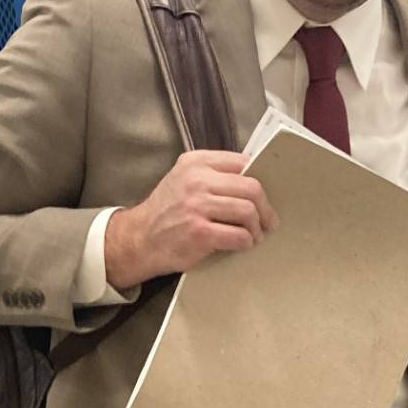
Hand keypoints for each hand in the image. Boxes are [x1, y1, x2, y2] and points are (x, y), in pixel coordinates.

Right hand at [104, 151, 276, 288]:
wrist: (140, 239)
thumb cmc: (168, 211)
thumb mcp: (185, 180)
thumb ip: (214, 175)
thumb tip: (254, 182)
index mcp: (196, 162)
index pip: (243, 163)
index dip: (260, 181)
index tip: (263, 197)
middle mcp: (196, 180)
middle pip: (252, 188)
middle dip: (265, 208)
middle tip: (268, 221)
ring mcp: (197, 206)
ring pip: (248, 211)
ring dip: (257, 228)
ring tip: (254, 235)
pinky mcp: (199, 232)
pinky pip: (239, 236)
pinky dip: (246, 242)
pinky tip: (242, 244)